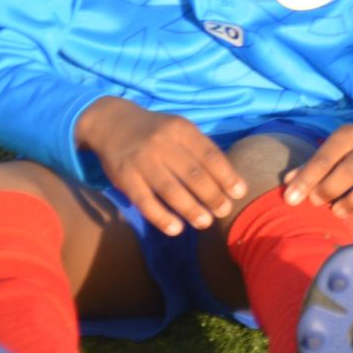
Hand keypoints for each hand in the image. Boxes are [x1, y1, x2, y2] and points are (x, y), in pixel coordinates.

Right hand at [75, 96, 246, 235]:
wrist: (112, 123)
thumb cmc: (156, 130)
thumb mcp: (179, 129)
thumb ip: (199, 149)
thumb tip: (228, 179)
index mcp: (181, 129)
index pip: (209, 155)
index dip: (226, 176)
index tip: (239, 193)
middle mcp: (162, 143)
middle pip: (193, 174)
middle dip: (212, 196)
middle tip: (224, 211)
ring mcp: (142, 160)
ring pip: (171, 190)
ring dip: (190, 209)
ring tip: (205, 222)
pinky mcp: (125, 177)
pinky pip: (145, 201)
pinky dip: (161, 218)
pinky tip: (176, 229)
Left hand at [282, 124, 352, 222]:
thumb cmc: (351, 152)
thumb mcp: (332, 150)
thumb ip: (311, 166)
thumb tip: (288, 183)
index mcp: (350, 135)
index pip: (325, 157)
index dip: (307, 179)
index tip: (290, 199)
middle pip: (350, 170)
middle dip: (329, 190)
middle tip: (316, 202)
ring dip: (351, 202)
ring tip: (337, 211)